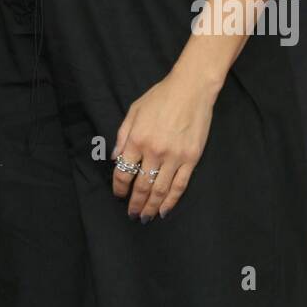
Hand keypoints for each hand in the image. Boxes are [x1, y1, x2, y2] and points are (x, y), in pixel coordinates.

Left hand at [111, 68, 216, 220]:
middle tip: (131, 214)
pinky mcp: (191, 159)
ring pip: (160, 190)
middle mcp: (154, 151)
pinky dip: (171, 201)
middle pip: (142, 185)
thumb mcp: (134, 110)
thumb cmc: (160, 97)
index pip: (124, 171)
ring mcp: (174, 157)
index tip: (118, 195)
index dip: (119, 187)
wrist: (191, 89)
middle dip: (134, 202)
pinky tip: (164, 210)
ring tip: (145, 217)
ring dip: (151, 206)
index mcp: (137, 138)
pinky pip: (180, 185)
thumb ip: (123, 135)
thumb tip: (115, 158)